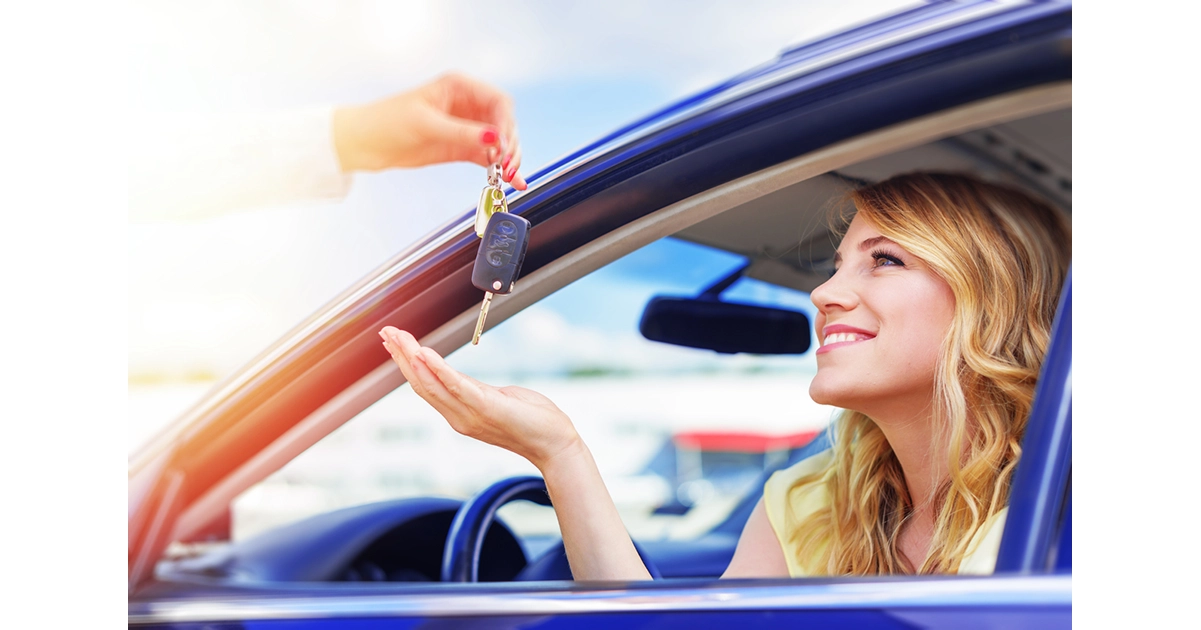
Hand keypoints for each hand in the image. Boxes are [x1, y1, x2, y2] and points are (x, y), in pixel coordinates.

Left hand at [334, 73, 526, 189]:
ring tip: (510, 175)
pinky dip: (500, 168)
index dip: (506, 124)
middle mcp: (466, 105)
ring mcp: (465, 127)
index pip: (498, 102)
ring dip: (508, 158)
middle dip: (509, 143)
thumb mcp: (426, 125)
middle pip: (504, 122)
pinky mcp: (461, 148)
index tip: (504, 146)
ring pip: (499, 141)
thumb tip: (495, 139)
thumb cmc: (387, 122)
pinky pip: (488, 157)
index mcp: (459, 87)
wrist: (363, 143)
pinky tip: (513, 180)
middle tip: (507, 164)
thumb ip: (462, 133)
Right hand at [379, 326, 578, 467]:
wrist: (555, 444)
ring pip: (432, 384)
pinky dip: (439, 369)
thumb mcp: (496, 400)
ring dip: (412, 357)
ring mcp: (470, 414)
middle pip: (421, 383)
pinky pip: (457, 386)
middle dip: (401, 356)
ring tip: (399, 337)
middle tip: (386, 332)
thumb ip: (473, 391)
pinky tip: (425, 353)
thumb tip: (459, 380)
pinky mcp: (487, 407)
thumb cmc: (531, 421)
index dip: (406, 364)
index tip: (392, 343)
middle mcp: (459, 416)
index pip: (424, 386)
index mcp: (460, 413)